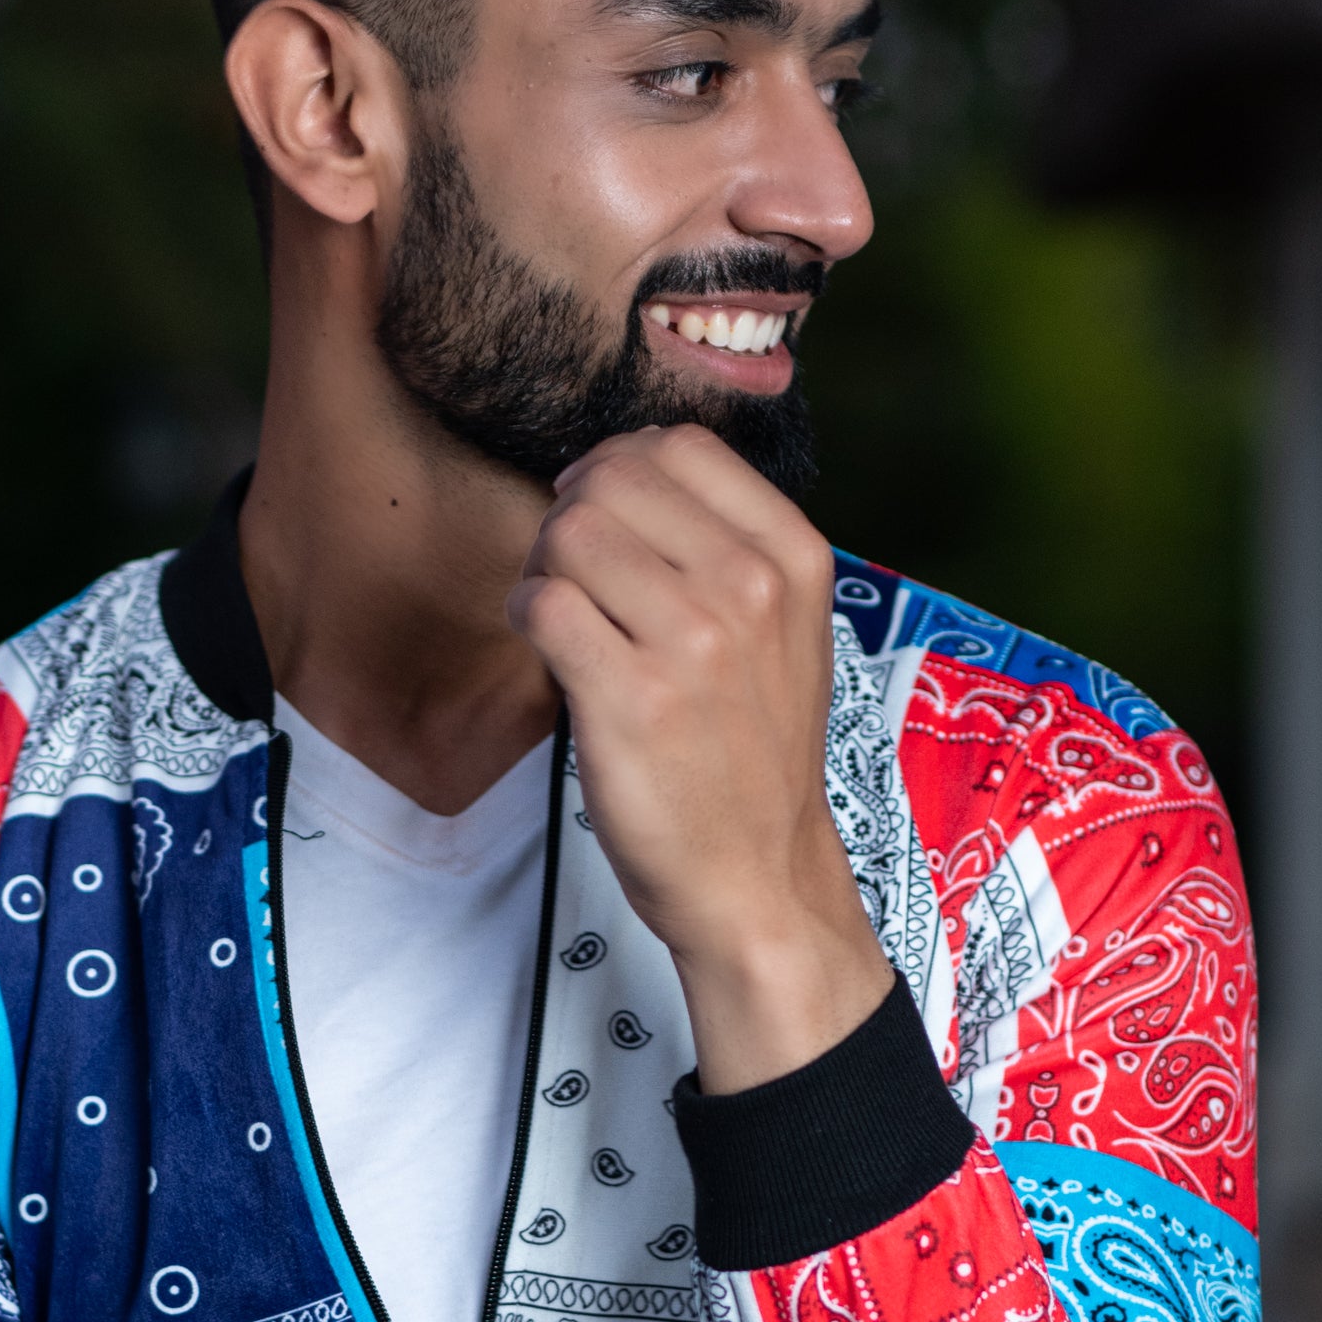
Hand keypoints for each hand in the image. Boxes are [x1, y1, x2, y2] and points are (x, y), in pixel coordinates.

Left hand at [505, 423, 893, 1091]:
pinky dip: (528, 618)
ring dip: (545, 568)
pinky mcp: (631, 698)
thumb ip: (723, 544)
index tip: (609, 518)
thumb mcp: (782, 629)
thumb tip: (618, 468)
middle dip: (572, 516)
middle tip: (574, 575)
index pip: (679, 446)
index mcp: (793, 558)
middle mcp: (751, 588)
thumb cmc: (751, 753)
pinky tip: (554, 654)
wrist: (757, 875)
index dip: (620, 469)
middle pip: (612, 479)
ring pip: (570, 533)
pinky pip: (542, 604)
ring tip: (567, 619)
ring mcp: (693, 642)